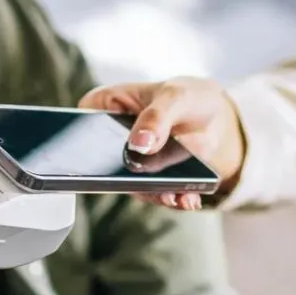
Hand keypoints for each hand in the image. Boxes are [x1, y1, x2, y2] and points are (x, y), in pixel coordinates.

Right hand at [78, 78, 244, 208]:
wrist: (215, 117)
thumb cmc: (186, 97)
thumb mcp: (174, 97)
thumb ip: (156, 117)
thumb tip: (139, 143)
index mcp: (104, 106)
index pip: (80, 125)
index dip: (82, 142)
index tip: (97, 157)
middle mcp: (110, 139)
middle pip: (101, 163)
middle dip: (120, 178)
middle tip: (137, 183)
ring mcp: (129, 163)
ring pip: (131, 184)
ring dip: (153, 192)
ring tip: (173, 195)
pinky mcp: (149, 180)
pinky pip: (155, 194)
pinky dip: (172, 198)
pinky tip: (186, 197)